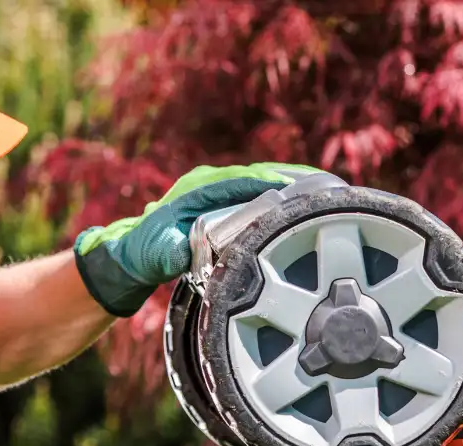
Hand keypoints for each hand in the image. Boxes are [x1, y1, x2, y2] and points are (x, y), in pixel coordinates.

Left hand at [73, 161, 322, 315]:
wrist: (130, 253)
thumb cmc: (145, 252)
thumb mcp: (158, 254)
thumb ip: (172, 252)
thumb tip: (187, 251)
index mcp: (199, 188)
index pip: (246, 180)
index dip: (277, 184)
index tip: (306, 190)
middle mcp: (210, 182)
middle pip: (262, 174)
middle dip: (297, 180)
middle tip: (332, 187)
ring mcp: (218, 188)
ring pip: (264, 181)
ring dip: (295, 184)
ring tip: (330, 190)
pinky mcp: (224, 199)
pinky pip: (259, 191)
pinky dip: (284, 192)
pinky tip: (307, 200)